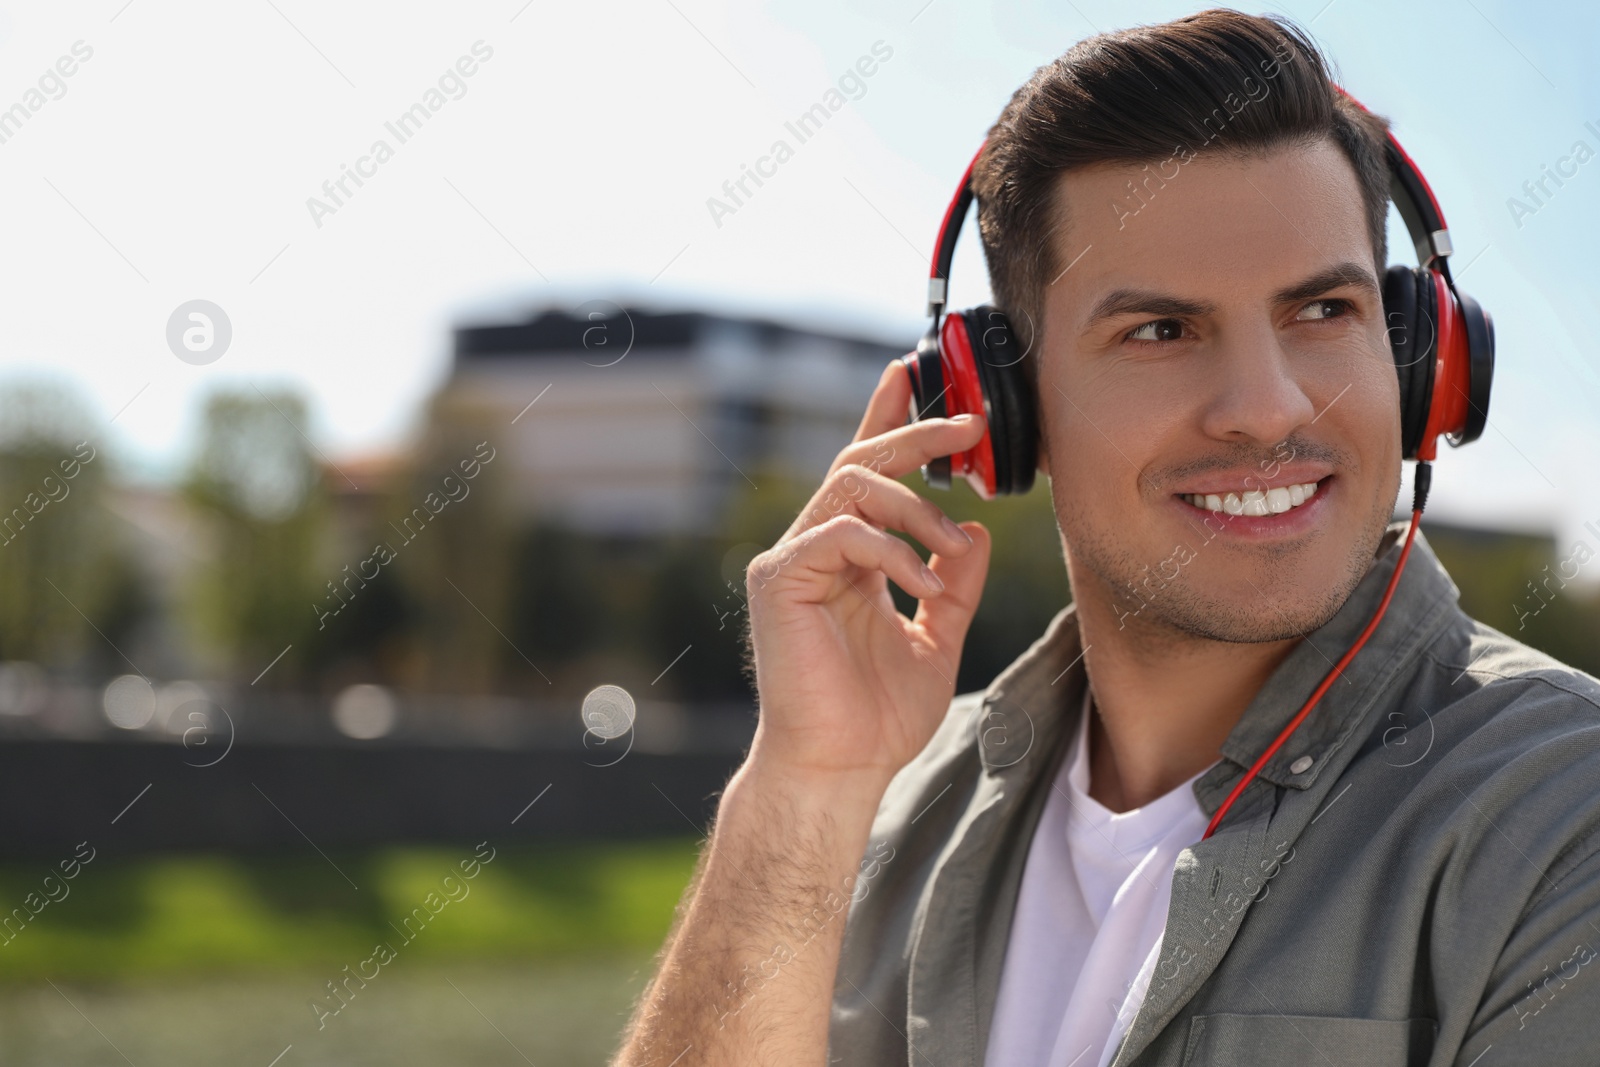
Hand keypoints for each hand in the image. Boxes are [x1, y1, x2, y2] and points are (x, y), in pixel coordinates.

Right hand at [742, 359, 991, 789]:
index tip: (910, 374)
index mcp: (846, 556)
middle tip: (967, 424)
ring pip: (851, 485)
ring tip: (949, 544)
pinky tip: (920, 587)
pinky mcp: (779, 579)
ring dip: (914, 506)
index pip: (864, 472)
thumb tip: (972, 527)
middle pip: (859, 461)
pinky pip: (840, 533)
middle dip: (913, 433)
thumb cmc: (878, 716)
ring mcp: (791, 560)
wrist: (840, 767)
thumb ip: (952, 580)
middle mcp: (813, 547)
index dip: (885, 418)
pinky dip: (892, 552)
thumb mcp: (937, 637)